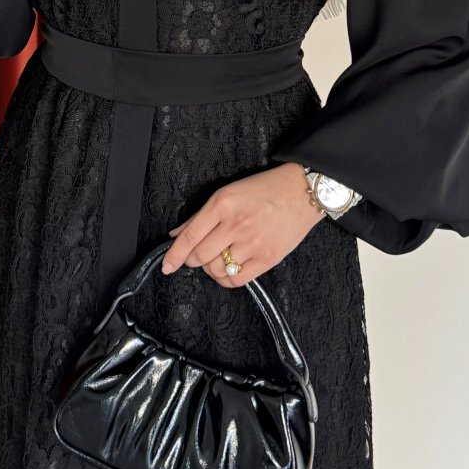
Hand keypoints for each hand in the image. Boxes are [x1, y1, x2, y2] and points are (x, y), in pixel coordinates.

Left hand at [162, 162, 326, 287]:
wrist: (301, 192)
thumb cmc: (264, 189)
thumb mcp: (228, 192)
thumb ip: (200, 215)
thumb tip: (176, 235)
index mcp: (222, 204)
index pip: (190, 236)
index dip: (174, 255)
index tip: (166, 266)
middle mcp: (235, 224)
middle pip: (200, 256)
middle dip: (192, 261)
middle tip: (196, 257)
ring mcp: (252, 242)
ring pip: (217, 269)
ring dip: (211, 269)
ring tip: (218, 258)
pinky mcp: (267, 258)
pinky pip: (237, 279)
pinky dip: (226, 279)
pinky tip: (229, 269)